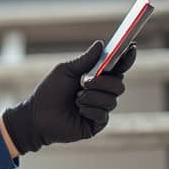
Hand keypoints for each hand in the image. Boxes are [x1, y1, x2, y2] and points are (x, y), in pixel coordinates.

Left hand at [1, 41, 135, 154]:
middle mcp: (102, 92)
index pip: (117, 68)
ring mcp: (101, 108)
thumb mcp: (66, 71)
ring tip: (75, 99)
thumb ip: (85, 60)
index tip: (131, 48)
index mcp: (96, 77)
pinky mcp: (97, 124)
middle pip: (119, 85)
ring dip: (90, 97)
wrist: (37, 115)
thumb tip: (100, 44)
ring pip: (111, 100)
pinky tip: (78, 111)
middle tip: (84, 82)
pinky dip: (88, 110)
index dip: (126, 59)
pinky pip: (103, 114)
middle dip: (102, 82)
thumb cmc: (50, 91)